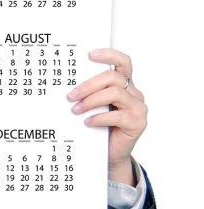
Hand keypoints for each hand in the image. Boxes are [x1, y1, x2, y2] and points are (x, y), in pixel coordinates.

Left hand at [67, 48, 146, 185]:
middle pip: (114, 77)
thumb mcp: (95, 107)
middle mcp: (134, 93)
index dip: (109, 55)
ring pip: (115, 94)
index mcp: (125, 85)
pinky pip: (117, 115)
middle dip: (89, 85)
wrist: (111, 154)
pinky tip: (87, 122)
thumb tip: (68, 84)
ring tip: (75, 110)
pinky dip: (99, 117)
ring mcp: (138, 108)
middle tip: (71, 95)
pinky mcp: (138, 123)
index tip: (90, 54)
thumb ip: (90, 93)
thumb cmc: (100, 127)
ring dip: (91, 101)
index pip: (123, 62)